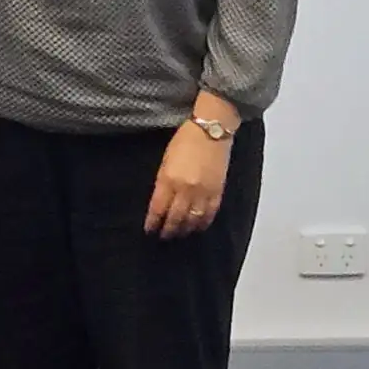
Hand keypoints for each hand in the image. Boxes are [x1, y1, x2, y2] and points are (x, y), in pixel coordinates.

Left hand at [146, 121, 230, 238]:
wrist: (212, 131)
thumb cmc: (185, 141)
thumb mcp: (166, 160)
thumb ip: (163, 182)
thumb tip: (160, 202)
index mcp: (169, 179)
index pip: (158, 208)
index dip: (153, 222)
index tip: (149, 230)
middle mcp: (186, 189)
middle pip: (175, 217)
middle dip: (168, 230)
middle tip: (164, 237)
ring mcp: (203, 192)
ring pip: (193, 219)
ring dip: (185, 229)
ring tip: (179, 234)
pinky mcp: (218, 191)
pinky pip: (210, 213)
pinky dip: (203, 223)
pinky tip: (198, 227)